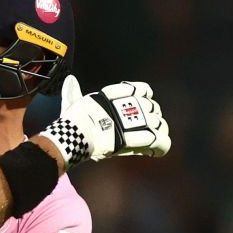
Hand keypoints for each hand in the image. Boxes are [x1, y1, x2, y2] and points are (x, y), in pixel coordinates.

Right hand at [40, 75, 170, 166]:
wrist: (75, 136)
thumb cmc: (71, 122)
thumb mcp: (72, 102)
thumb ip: (73, 92)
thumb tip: (70, 80)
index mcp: (114, 95)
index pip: (141, 89)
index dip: (145, 95)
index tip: (145, 102)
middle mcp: (127, 105)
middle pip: (152, 107)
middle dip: (152, 118)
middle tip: (148, 128)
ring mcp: (134, 121)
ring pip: (157, 123)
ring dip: (157, 132)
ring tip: (154, 141)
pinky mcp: (137, 139)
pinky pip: (158, 140)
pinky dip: (161, 146)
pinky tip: (157, 152)